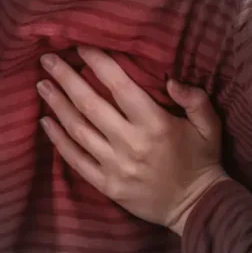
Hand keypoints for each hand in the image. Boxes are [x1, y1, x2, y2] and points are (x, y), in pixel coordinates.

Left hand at [37, 45, 228, 234]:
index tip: (79, 45)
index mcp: (155, 124)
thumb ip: (195, 98)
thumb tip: (171, 79)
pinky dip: (57, 140)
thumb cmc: (202, 160)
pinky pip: (76, 159)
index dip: (97, 63)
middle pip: (90, 104)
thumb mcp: (209, 125)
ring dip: (57, 105)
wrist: (196, 207)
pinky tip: (45, 122)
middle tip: (48, 59)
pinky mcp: (106, 185)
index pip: (119, 86)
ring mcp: (115, 166)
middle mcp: (131, 143)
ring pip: (78, 129)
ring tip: (42, 85)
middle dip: (66, 78)